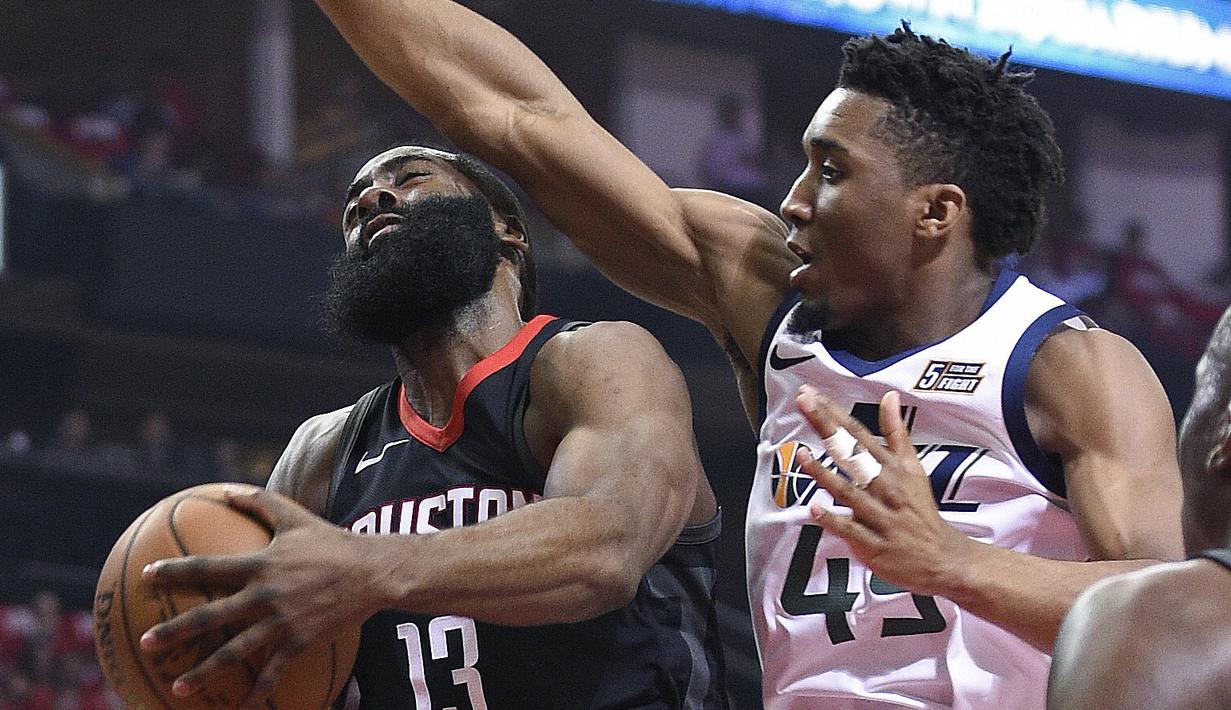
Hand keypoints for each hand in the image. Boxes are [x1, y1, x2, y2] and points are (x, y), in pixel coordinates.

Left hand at [140, 486, 378, 706]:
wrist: (371, 573)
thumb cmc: (332, 542)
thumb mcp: (295, 516)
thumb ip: (260, 502)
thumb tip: (227, 489)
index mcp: (260, 565)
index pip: (208, 567)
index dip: (175, 571)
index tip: (147, 576)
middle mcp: (264, 596)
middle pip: (210, 616)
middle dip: (175, 631)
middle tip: (146, 644)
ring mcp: (281, 622)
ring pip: (235, 652)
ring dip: (204, 671)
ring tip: (178, 687)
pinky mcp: (299, 642)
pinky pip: (273, 672)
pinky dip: (256, 692)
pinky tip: (240, 707)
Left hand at [794, 385, 980, 596]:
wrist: (943, 557)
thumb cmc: (920, 509)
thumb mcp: (913, 467)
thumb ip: (896, 432)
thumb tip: (890, 396)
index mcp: (891, 467)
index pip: (858, 434)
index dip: (833, 413)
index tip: (810, 394)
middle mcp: (885, 487)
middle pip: (852, 454)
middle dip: (828, 428)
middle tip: (805, 403)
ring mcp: (879, 516)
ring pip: (849, 492)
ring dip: (824, 474)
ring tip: (801, 455)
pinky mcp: (874, 544)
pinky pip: (851, 530)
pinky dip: (833, 520)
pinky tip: (813, 508)